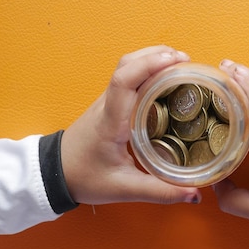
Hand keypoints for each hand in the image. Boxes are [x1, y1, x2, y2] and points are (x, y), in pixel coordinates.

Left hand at [61, 45, 201, 204]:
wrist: (54, 174)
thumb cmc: (84, 178)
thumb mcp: (124, 189)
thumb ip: (160, 192)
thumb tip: (195, 194)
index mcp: (110, 121)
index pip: (125, 80)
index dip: (150, 64)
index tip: (176, 60)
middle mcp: (107, 104)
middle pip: (128, 63)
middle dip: (158, 55)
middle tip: (188, 61)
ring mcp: (106, 101)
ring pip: (127, 66)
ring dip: (152, 59)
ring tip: (181, 65)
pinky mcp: (109, 104)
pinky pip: (128, 78)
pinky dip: (147, 70)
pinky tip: (165, 79)